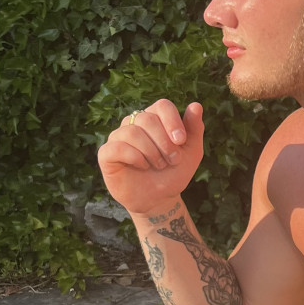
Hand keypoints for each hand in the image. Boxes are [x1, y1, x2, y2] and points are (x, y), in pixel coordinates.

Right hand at [97, 99, 204, 217]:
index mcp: (154, 118)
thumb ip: (194, 129)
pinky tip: (143, 166)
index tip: (181, 141)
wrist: (160, 199)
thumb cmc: (173, 173)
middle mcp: (133, 123)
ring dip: (151, 152)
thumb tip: (196, 105)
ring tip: (159, 165)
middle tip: (172, 160)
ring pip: (132, 132)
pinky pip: (118, 147)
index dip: (172, 121)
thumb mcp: (191, 152)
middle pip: (147, 118)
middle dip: (164, 142)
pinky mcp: (107, 153)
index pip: (162, 105)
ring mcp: (118, 137)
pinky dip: (135, 157)